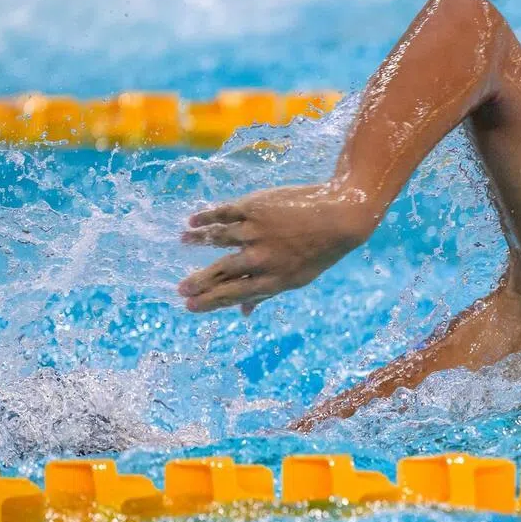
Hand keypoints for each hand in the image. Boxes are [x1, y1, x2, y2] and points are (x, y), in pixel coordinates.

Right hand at [178, 184, 371, 313]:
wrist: (340, 215)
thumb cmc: (319, 249)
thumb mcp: (298, 277)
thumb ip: (267, 293)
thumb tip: (244, 313)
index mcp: (273, 280)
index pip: (233, 294)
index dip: (210, 301)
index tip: (190, 305)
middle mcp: (261, 258)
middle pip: (222, 272)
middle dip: (199, 282)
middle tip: (181, 288)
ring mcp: (256, 231)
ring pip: (218, 238)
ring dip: (197, 240)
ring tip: (183, 241)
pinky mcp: (255, 207)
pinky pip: (223, 213)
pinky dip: (206, 217)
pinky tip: (193, 221)